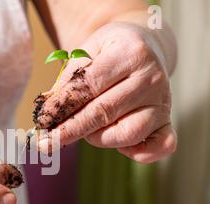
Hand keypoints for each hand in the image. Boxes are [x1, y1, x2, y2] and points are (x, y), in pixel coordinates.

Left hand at [35, 22, 176, 162]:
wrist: (145, 45)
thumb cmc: (110, 51)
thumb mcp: (87, 51)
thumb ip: (68, 80)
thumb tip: (48, 113)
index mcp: (130, 52)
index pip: (89, 86)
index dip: (62, 106)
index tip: (42, 121)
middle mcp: (151, 77)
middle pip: (104, 112)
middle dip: (70, 130)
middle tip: (46, 143)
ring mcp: (163, 102)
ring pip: (126, 134)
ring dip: (98, 138)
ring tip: (86, 129)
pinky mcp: (168, 121)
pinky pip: (160, 146)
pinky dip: (138, 153)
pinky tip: (119, 146)